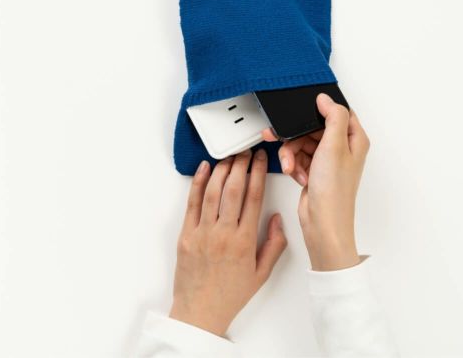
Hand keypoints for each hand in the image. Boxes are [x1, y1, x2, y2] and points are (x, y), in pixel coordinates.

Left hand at [169, 149, 286, 336]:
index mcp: (244, 241)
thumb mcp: (262, 273)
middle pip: (234, 189)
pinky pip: (192, 203)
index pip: (254, 197)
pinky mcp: (185, 235)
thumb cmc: (230, 294)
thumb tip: (276, 217)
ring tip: (230, 156)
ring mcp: (202, 233)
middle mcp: (223, 233)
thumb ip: (274, 244)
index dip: (258, 173)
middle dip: (241, 165)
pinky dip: (197, 183)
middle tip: (246, 151)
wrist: (200, 312)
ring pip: (212, 191)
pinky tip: (204, 169)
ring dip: (222, 170)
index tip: (261, 159)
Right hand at [262, 93, 369, 270]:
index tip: (305, 114)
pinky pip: (297, 157)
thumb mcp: (334, 146)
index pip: (337, 112)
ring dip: (292, 154)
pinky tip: (297, 175)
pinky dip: (293, 165)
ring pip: (302, 143)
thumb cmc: (334, 192)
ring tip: (293, 166)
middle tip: (286, 141)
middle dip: (297, 137)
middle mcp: (342, 149)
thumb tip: (326, 99)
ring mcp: (327, 160)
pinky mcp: (314, 171)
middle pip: (313, 128)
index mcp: (354, 139)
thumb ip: (333, 117)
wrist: (322, 223)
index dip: (319, 111)